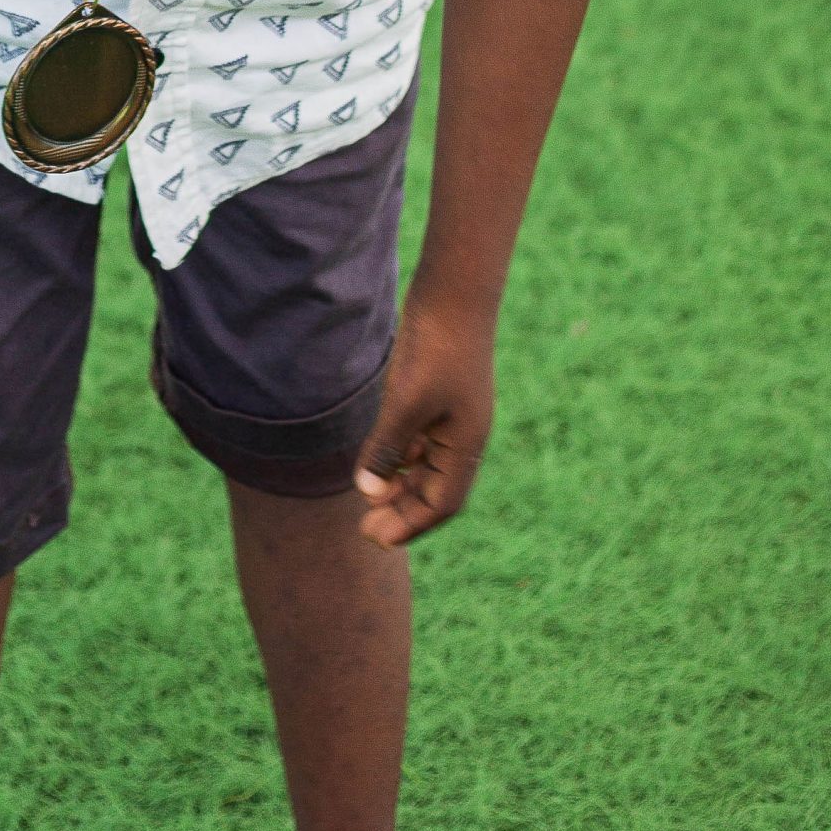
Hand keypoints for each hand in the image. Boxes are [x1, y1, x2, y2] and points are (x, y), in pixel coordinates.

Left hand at [353, 297, 494, 547]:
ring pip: (427, 467)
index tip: (374, 537)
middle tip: (364, 528)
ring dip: (400, 487)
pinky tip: (379, 460)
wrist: (453, 293)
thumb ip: (386, 449)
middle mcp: (464, 437)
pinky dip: (401, 457)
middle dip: (402, 512)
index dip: (410, 525)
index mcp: (466, 445)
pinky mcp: (440, 397)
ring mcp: (454, 417)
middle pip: (435, 491)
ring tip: (368, 500)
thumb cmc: (435, 348)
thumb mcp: (405, 402)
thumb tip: (368, 493)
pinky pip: (422, 441)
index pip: (442, 504)